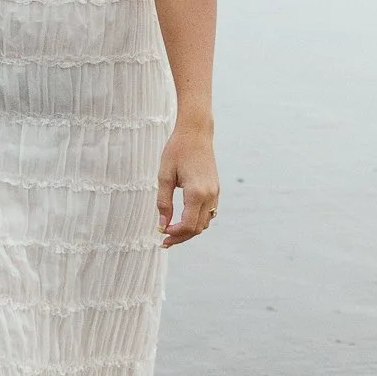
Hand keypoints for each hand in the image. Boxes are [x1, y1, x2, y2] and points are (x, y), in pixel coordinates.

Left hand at [157, 127, 218, 247]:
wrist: (196, 133)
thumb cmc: (177, 151)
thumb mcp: (164, 175)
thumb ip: (163, 202)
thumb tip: (162, 224)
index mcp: (196, 193)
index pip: (188, 225)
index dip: (174, 234)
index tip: (161, 232)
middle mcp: (210, 195)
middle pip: (198, 228)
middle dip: (181, 237)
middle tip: (164, 242)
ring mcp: (215, 193)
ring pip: (205, 222)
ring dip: (190, 230)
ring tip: (172, 232)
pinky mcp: (216, 189)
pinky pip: (209, 213)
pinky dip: (197, 220)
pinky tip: (183, 219)